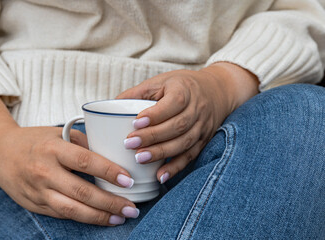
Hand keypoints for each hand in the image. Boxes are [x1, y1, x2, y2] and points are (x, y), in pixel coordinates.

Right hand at [0, 97, 138, 225]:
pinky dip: (84, 218)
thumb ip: (84, 143)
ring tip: (120, 217)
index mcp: (53, 149)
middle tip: (132, 208)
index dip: (110, 172)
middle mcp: (44, 172)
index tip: (129, 180)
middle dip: (110, 202)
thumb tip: (113, 155)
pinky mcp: (35, 205)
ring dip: (99, 216)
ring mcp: (38, 192)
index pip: (86, 162)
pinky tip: (100, 218)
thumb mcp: (59, 133)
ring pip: (73, 210)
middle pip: (82, 192)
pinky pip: (63, 215)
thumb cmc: (34, 140)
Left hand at [117, 62, 258, 183]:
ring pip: (184, 143)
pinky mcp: (203, 141)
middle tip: (130, 144)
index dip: (155, 114)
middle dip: (153, 137)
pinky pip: (190, 156)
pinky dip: (175, 168)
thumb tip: (110, 107)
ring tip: (140, 159)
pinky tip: (160, 176)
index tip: (135, 123)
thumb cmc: (181, 86)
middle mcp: (197, 108)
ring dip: (162, 153)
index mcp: (185, 89)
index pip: (174, 102)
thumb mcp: (161, 81)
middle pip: (178, 125)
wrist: (216, 91)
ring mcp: (202, 127)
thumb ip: (137, 93)